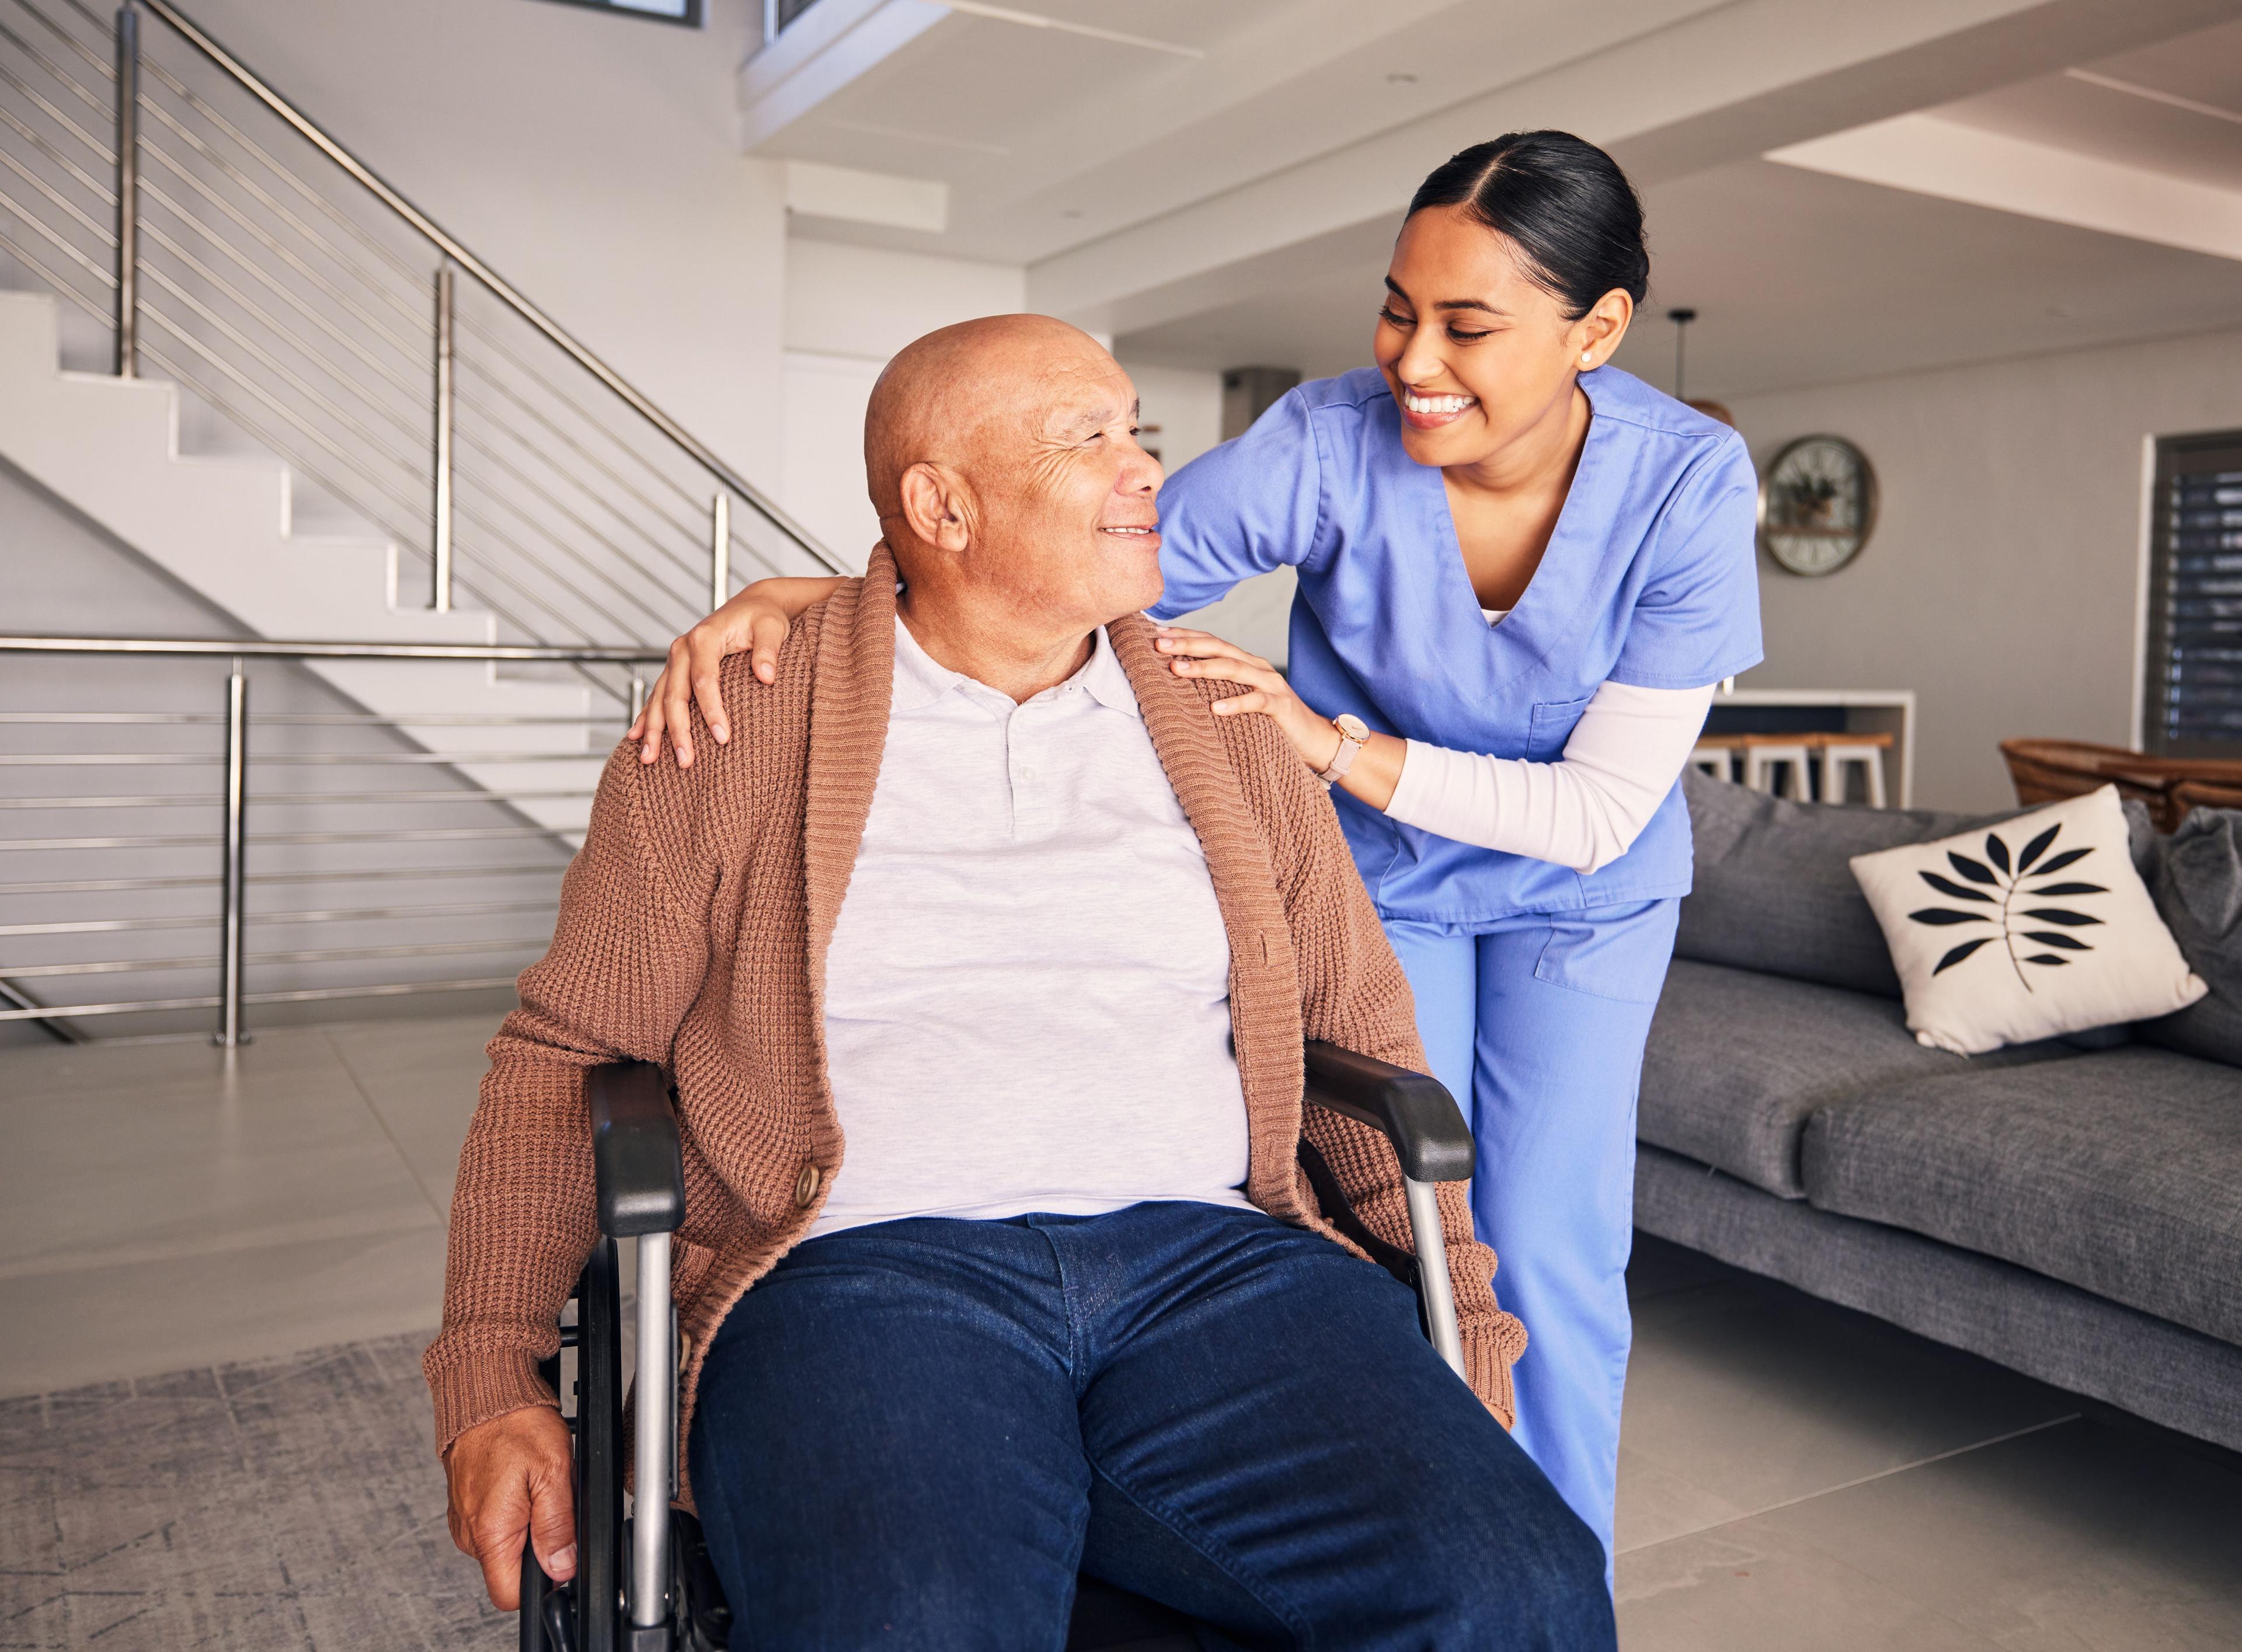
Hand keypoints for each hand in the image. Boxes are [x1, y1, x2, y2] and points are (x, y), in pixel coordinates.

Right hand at [445, 1405, 576, 1610]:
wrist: (486, 1393)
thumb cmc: (517, 1424)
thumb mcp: (553, 1473)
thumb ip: (557, 1527)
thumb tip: (561, 1568)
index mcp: (490, 1532)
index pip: (510, 1594)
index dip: (542, 1580)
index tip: (558, 1553)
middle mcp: (470, 1533)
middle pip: (511, 1569)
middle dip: (540, 1545)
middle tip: (551, 1500)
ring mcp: (465, 1521)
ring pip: (506, 1546)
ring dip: (528, 1524)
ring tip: (536, 1484)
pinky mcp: (466, 1507)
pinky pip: (495, 1525)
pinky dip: (514, 1510)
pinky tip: (521, 1481)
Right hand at [626, 588, 794, 766]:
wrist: (752, 605)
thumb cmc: (764, 618)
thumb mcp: (772, 627)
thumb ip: (768, 650)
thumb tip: (766, 676)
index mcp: (704, 638)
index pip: (704, 680)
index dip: (711, 711)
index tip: (722, 739)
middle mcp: (682, 649)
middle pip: (675, 695)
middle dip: (678, 731)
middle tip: (685, 762)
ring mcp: (675, 660)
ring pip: (659, 699)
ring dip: (654, 731)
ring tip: (649, 761)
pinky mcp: (675, 669)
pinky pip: (656, 697)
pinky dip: (646, 718)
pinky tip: (636, 739)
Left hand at [1153, 626, 1342, 770]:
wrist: (1315, 739)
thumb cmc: (1270, 721)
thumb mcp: (1240, 699)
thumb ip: (1218, 687)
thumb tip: (1179, 682)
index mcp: (1245, 663)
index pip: (1212, 642)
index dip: (1186, 636)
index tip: (1157, 635)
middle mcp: (1257, 667)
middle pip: (1219, 649)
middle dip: (1188, 645)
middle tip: (1159, 645)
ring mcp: (1271, 685)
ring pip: (1235, 669)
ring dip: (1204, 668)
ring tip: (1178, 669)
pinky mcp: (1281, 707)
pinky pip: (1257, 701)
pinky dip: (1236, 703)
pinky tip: (1216, 708)